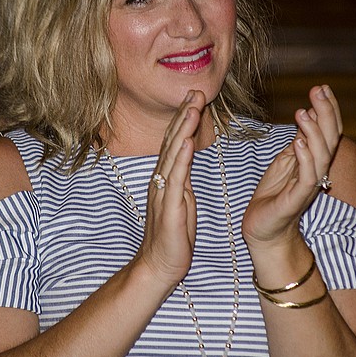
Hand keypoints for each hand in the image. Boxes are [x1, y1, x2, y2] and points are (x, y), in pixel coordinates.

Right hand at [135, 90, 205, 287]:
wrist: (159, 265)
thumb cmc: (172, 235)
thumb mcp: (182, 200)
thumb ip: (183, 179)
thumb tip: (186, 159)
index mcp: (167, 178)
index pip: (175, 142)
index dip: (185, 119)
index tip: (195, 97)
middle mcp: (162, 180)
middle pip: (172, 141)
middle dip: (185, 115)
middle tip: (195, 91)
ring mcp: (163, 192)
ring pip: (173, 154)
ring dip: (183, 129)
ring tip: (192, 107)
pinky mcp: (169, 207)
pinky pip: (176, 179)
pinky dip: (180, 159)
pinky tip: (186, 142)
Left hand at [243, 85, 342, 250]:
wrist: (264, 229)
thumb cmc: (274, 195)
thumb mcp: (285, 162)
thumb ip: (298, 141)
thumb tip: (307, 114)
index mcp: (315, 161)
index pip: (329, 131)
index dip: (328, 109)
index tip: (321, 87)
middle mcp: (318, 172)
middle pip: (330, 139)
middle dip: (326, 113)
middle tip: (317, 90)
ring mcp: (309, 186)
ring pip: (322, 156)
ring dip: (313, 132)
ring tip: (303, 112)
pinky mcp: (297, 200)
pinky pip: (308, 178)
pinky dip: (305, 159)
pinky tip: (298, 143)